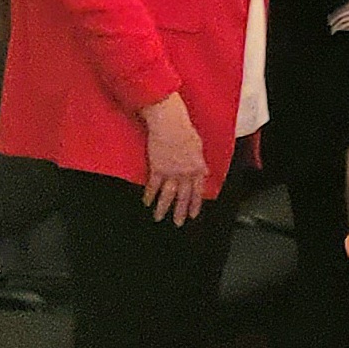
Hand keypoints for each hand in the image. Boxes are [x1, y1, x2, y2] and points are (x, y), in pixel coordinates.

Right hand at [139, 93, 207, 225]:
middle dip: (180, 212)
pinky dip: (149, 194)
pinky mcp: (157, 168)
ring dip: (163, 208)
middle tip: (177, 223)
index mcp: (198, 168)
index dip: (194, 204)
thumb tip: (202, 171)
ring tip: (158, 218)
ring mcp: (171, 172)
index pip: (197, 191)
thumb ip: (200, 162)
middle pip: (183, 197)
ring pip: (168, 195)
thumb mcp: (199, 147)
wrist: (170, 124)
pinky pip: (153, 185)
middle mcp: (186, 173)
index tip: (192, 215)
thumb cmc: (185, 130)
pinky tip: (146, 202)